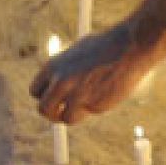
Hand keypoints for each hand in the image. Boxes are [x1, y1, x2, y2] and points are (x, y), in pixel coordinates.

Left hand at [30, 22, 151, 124]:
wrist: (129, 46)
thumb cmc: (105, 46)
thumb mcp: (76, 54)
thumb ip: (62, 72)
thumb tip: (53, 89)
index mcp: (53, 66)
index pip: (36, 91)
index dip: (45, 96)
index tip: (55, 98)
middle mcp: (61, 82)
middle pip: (44, 110)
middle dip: (53, 114)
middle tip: (63, 111)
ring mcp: (77, 95)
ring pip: (67, 118)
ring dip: (76, 113)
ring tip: (92, 97)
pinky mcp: (94, 105)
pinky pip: (91, 112)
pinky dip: (97, 106)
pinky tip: (108, 90)